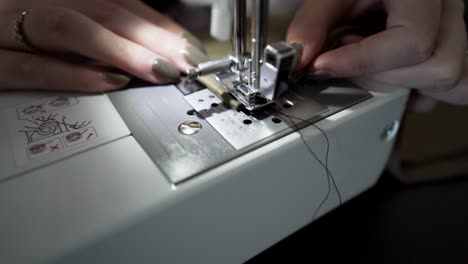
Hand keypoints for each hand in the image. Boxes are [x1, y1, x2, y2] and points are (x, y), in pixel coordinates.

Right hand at [0, 0, 207, 91]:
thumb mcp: (56, 28)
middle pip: (101, 12)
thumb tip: (148, 50)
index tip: (186, 45)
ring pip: (69, 29)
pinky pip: (32, 68)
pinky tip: (109, 82)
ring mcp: (7, 30)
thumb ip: (96, 33)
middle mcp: (32, 4)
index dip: (156, 24)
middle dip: (150, 37)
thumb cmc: (12, 37)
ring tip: (158, 69)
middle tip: (184, 61)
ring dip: (121, 49)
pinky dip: (73, 74)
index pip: (115, 2)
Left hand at [287, 0, 467, 104]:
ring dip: (402, 86)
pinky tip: (388, 77)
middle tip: (345, 61)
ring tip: (369, 68)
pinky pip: (451, 88)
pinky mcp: (450, 51)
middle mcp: (449, 13)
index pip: (413, 40)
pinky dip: (416, 92)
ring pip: (451, 81)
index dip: (363, 61)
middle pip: (436, 68)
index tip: (323, 65)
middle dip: (378, 77)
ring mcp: (456, 33)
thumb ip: (315, 20)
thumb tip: (301, 56)